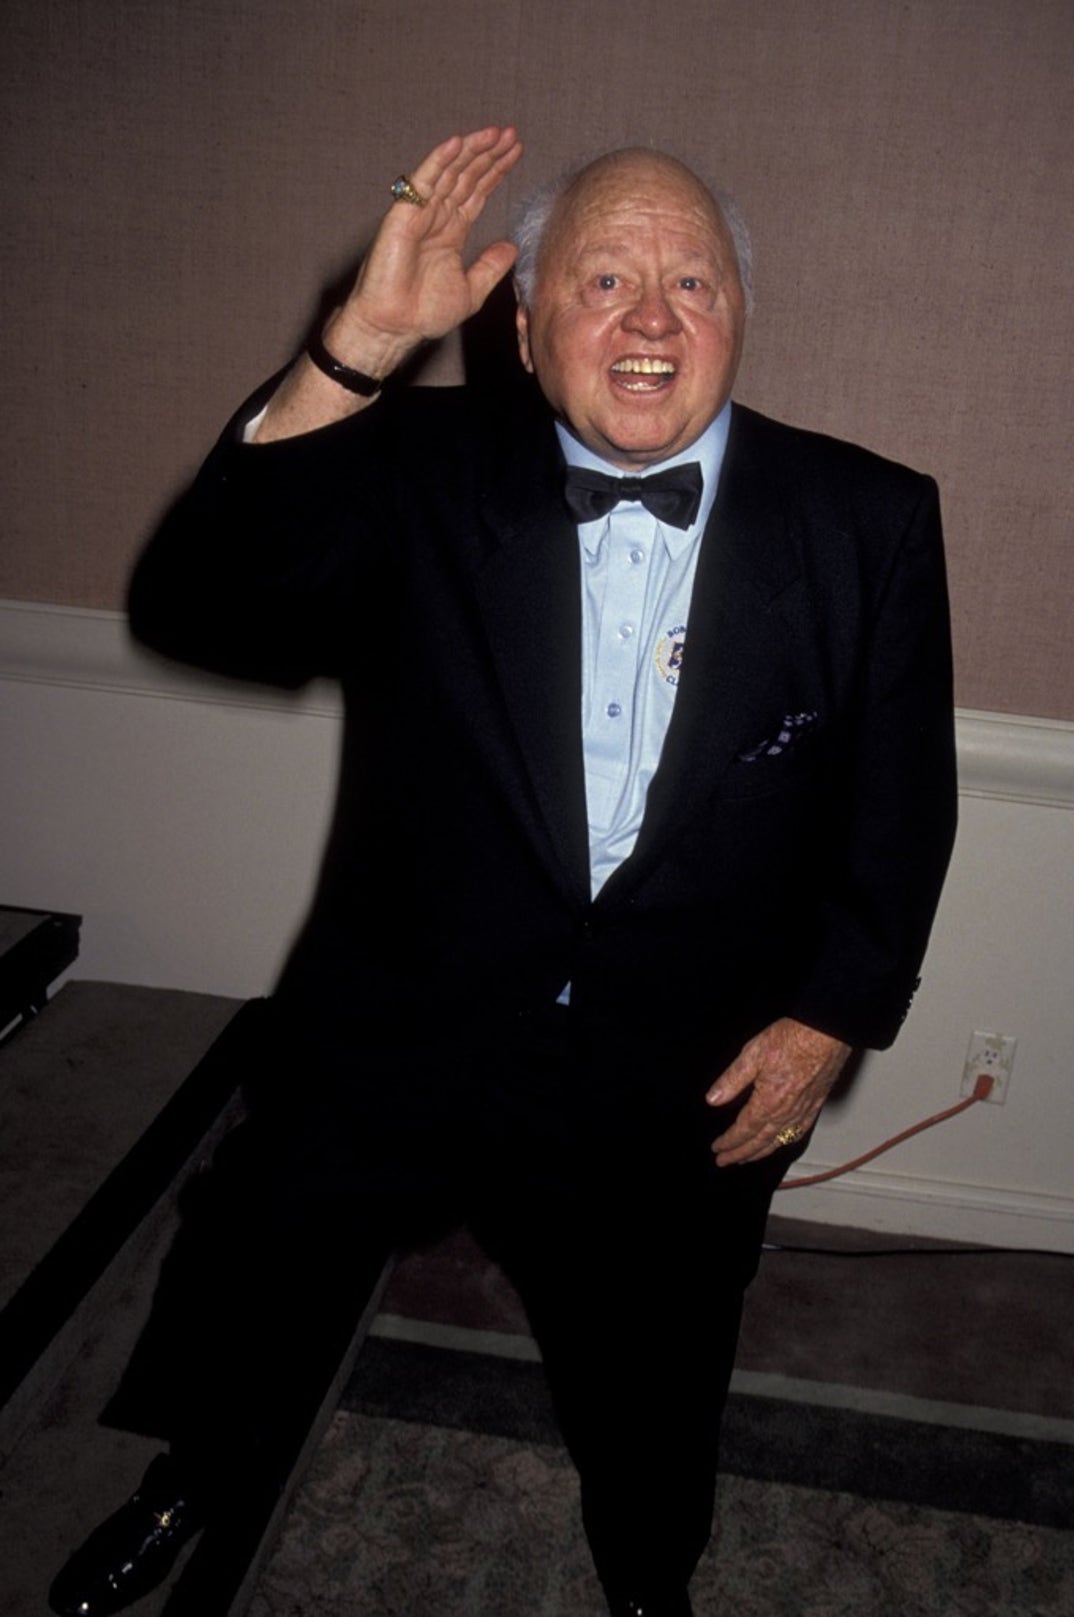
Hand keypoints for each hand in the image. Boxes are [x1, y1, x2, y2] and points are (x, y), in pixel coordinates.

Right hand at [255, 126, 521, 440]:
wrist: (395, 329)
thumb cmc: (424, 314)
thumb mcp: (471, 291)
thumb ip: (490, 266)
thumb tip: (512, 246)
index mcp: (451, 233)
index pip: (476, 192)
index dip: (495, 171)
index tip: (515, 152)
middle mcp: (436, 218)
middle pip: (466, 177)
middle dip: (488, 155)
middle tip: (511, 134)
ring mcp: (419, 215)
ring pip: (448, 174)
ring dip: (471, 151)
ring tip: (494, 133)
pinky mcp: (403, 216)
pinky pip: (422, 183)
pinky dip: (439, 161)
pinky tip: (457, 142)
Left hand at [705, 1017, 850, 1166]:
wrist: (827, 1032)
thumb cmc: (792, 1038)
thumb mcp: (752, 1053)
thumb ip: (732, 1080)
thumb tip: (713, 1099)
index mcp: (769, 1102)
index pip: (744, 1130)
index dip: (729, 1141)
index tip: (717, 1148)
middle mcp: (787, 1112)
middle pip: (760, 1142)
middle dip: (741, 1154)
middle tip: (725, 1161)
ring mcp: (804, 1110)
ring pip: (779, 1141)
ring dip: (761, 1152)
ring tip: (747, 1158)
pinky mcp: (816, 1104)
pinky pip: (799, 1132)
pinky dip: (785, 1142)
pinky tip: (780, 1142)